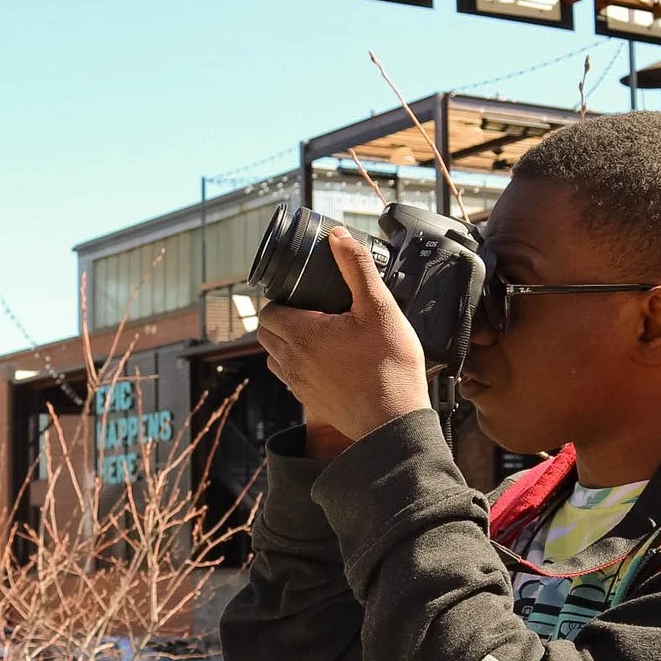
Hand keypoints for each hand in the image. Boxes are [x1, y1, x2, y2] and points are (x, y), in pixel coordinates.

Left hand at [255, 227, 431, 442]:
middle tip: (310, 309)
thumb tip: (338, 237)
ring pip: (275, 356)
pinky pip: (291, 378)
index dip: (281, 299)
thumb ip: (356, 268)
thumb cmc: (389, 367)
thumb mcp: (379, 307)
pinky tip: (327, 359)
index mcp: (302, 334)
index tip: (303, 294)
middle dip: (280, 317)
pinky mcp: (311, 402)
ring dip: (286, 342)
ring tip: (317, 333)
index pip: (268, 311)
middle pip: (266, 333)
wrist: (394, 422)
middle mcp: (293, 361)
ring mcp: (299, 385)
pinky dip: (298, 364)